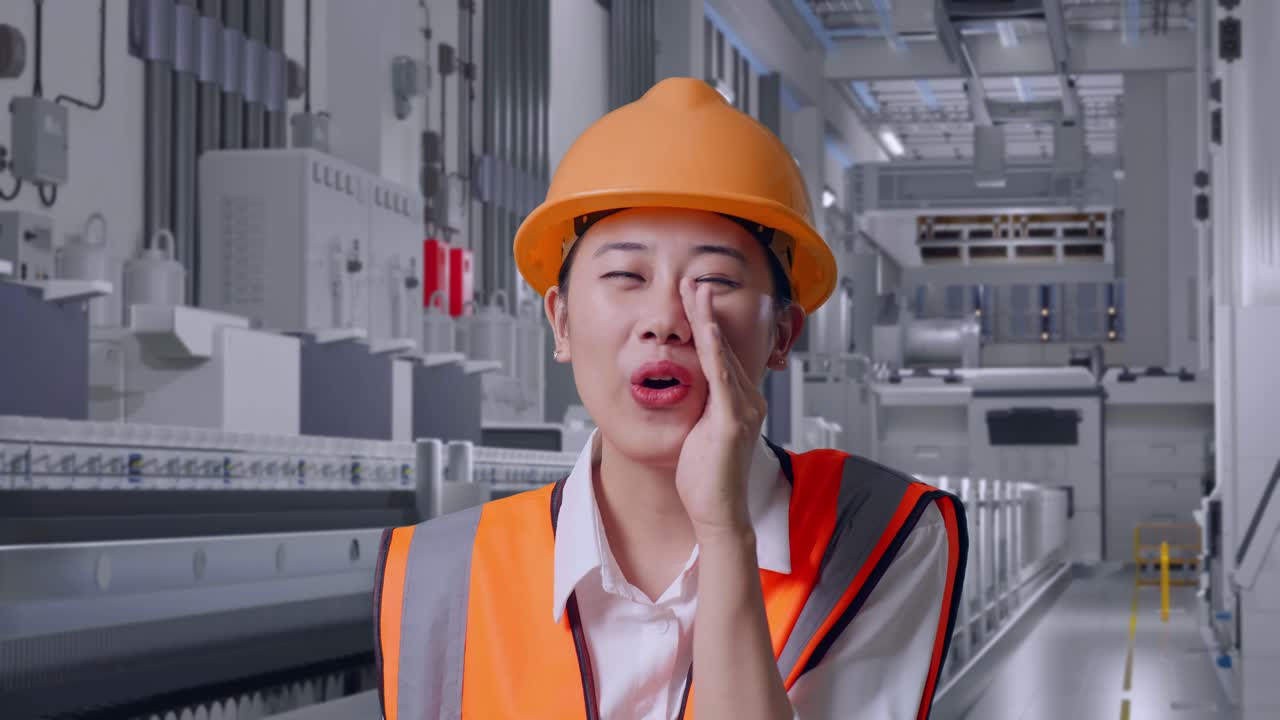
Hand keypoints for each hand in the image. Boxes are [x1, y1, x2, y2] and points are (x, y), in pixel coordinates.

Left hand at [675, 278, 767, 540]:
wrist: (718, 513)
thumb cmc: (707, 480)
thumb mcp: (701, 433)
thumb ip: (700, 408)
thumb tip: (686, 389)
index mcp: (741, 403)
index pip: (722, 353)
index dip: (709, 323)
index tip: (695, 297)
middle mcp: (747, 402)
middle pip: (724, 346)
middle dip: (707, 311)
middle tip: (694, 280)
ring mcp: (743, 410)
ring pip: (722, 355)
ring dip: (708, 321)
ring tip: (696, 292)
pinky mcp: (731, 422)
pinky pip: (721, 379)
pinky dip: (714, 351)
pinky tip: (706, 330)